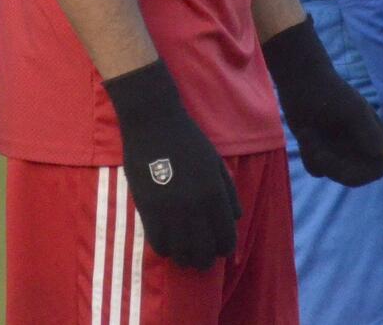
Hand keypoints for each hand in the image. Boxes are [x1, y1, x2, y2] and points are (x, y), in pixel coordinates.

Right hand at [103, 60, 240, 270]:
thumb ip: (228, 192)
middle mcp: (194, 208)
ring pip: (180, 252)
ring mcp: (169, 211)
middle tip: (204, 258)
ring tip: (185, 255)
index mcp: (214, 195)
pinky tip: (168, 244)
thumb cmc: (188, 139)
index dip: (225, 248)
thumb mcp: (216, 162)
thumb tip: (235, 218)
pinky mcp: (147, 210)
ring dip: (185, 257)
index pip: (225, 237)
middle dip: (206, 259)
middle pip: (203, 251)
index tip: (222, 249)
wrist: (153, 124)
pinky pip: (158, 243)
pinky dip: (165, 249)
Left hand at [263, 18, 382, 186]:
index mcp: (372, 136)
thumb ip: (368, 131)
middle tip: (314, 146)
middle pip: (351, 176)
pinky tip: (304, 133)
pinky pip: (316, 168)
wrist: (301, 80)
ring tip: (307, 131)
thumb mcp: (352, 109)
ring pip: (330, 173)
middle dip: (331, 165)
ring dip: (316, 156)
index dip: (361, 174)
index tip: (341, 168)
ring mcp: (337, 150)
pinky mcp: (320, 151)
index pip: (376, 168)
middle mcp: (356, 146)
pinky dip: (308, 154)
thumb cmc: (330, 90)